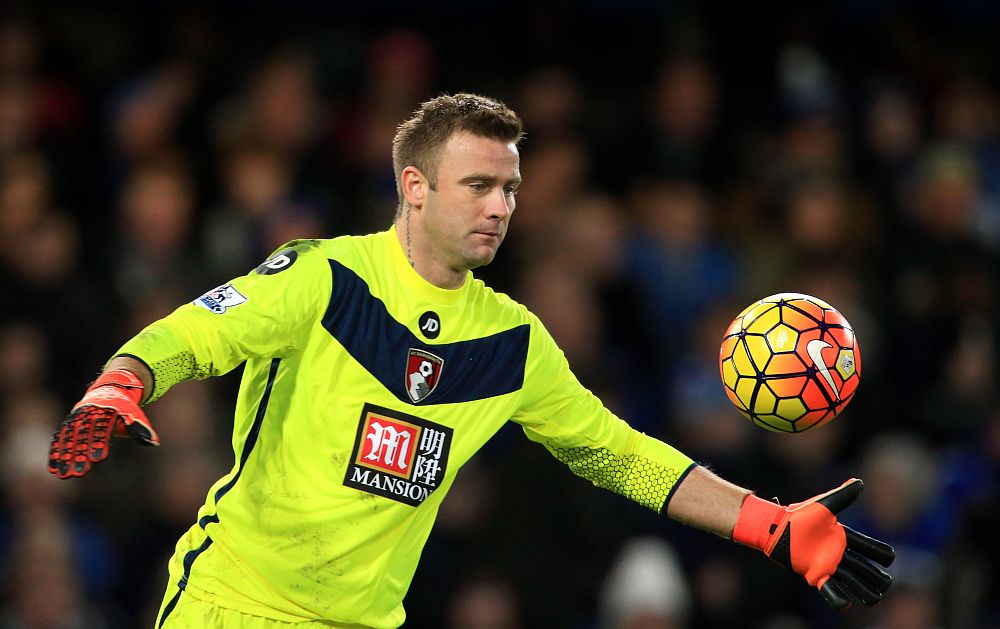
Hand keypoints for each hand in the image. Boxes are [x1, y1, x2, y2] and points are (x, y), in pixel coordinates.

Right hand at [48, 369, 159, 478]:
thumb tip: (154, 442)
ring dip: (66, 457)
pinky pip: (60, 439)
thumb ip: (140, 428)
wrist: (109, 389)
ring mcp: (76, 418)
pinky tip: (54, 468)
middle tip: (80, 473)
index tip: (99, 459)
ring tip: (65, 475)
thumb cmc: (125, 407)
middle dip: (80, 455)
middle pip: (83, 435)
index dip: (100, 443)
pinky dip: (57, 453)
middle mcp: (88, 413)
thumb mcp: (134, 414)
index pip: (102, 427)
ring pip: (69, 439)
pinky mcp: (68, 423)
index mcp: (106, 408)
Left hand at [732, 479, 894, 608]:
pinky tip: (846, 603)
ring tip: (874, 598)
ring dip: (865, 591)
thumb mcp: (824, 504)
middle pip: (866, 570)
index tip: (888, 558)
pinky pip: (831, 591)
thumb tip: (860, 483)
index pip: (870, 548)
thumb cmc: (799, 515)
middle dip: (878, 578)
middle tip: (884, 582)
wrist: (776, 527)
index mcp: (844, 537)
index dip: (881, 554)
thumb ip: (842, 495)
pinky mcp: (815, 575)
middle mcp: (839, 554)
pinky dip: (838, 598)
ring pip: (853, 583)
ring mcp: (828, 565)